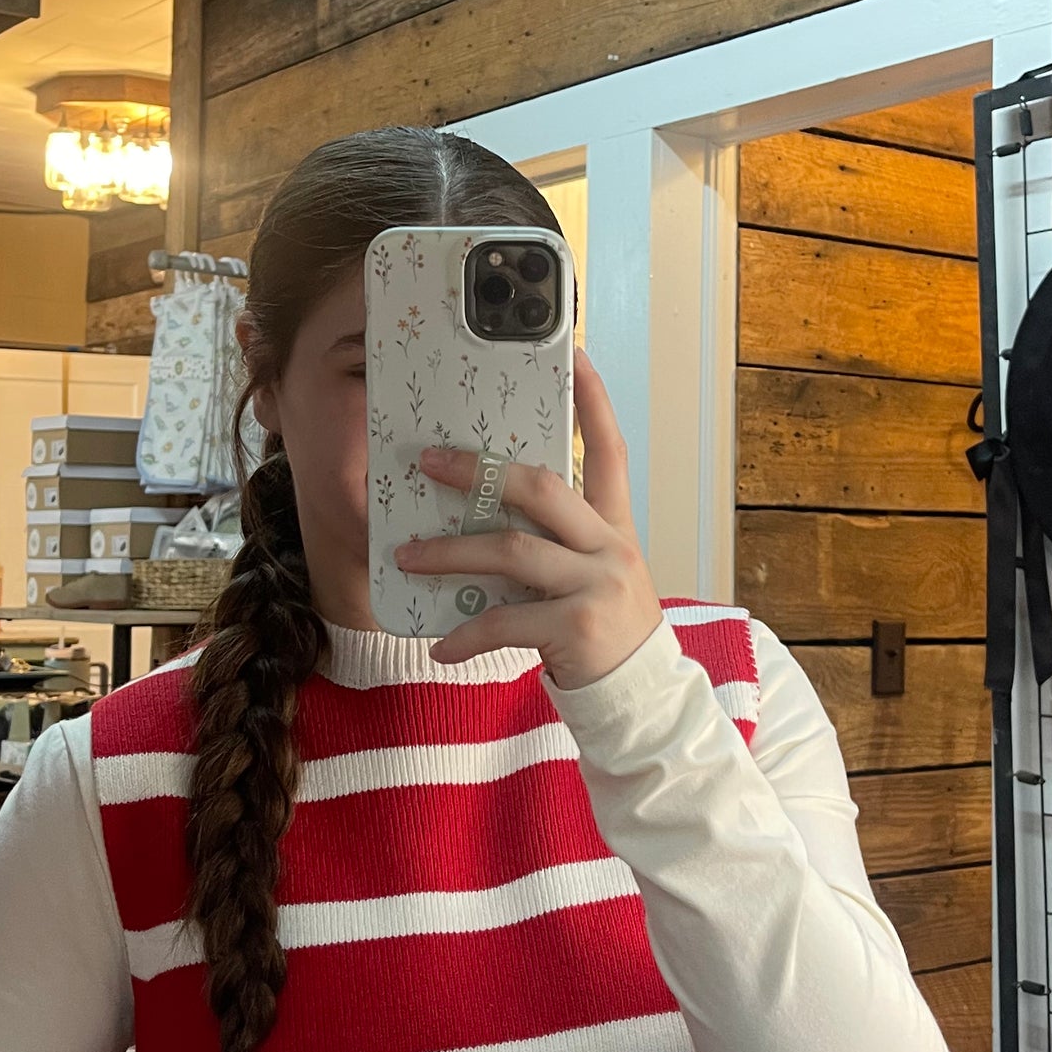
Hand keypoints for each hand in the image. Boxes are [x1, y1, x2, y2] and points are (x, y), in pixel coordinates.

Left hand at [396, 350, 661, 687]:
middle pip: (541, 488)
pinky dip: (467, 634)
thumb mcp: (591, 575)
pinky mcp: (577, 628)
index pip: (609, 449)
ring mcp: (596, 585)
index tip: (573, 353)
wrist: (642, 699)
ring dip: (452, 552)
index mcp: (613, 526)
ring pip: (513, 551)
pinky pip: (506, 621)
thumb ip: (553, 544)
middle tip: (428, 463)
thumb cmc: (604, 631)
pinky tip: (441, 645)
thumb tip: (480, 517)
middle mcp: (610, 547)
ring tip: (408, 557)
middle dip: (478, 471)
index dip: (593, 400)